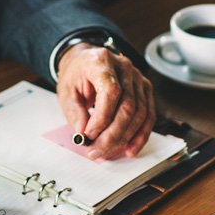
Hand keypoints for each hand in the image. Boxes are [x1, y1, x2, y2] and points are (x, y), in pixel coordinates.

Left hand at [56, 43, 154, 159]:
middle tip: (96, 151)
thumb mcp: (66, 92)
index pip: (110, 91)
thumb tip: (84, 135)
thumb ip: (75, 113)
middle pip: (128, 106)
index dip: (102, 118)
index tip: (89, 135)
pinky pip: (148, 115)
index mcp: (102, 62)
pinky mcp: (145, 89)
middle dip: (112, 135)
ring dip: (125, 138)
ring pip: (140, 114)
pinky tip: (130, 148)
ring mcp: (138, 78)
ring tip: (107, 152)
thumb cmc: (76, 75)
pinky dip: (140, 135)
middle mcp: (124, 67)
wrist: (85, 62)